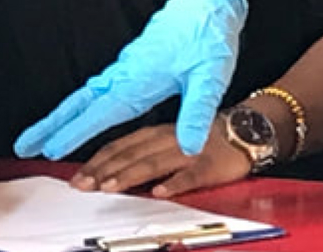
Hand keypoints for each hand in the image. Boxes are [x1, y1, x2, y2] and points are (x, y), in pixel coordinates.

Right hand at [15, 0, 248, 158]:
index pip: (101, 112)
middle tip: (23, 145)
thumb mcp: (211, 76)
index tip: (51, 151)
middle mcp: (125, 73)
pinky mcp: (131, 65)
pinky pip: (97, 90)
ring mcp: (125, 68)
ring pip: (85, 96)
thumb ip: (197, 112)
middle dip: (50, 125)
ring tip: (39, 137)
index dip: (75, 133)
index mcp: (140, 78)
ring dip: (60, 117)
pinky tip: (78, 114)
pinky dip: (80, 106)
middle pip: (79, 103)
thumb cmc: (208, 35)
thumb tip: (189, 147)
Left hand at [70, 123, 252, 198]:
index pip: (120, 147)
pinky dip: (174, 183)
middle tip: (82, 185)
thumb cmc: (202, 139)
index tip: (77, 176)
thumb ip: (142, 153)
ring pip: (154, 164)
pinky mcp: (208, 164)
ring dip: (129, 175)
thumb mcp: (167, 141)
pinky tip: (160, 192)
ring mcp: (188, 152)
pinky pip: (190, 174)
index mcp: (156, 134)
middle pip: (130, 156)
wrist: (244, 131)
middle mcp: (167, 140)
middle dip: (103, 171)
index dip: (97, 162)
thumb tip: (109, 172)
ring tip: (109, 187)